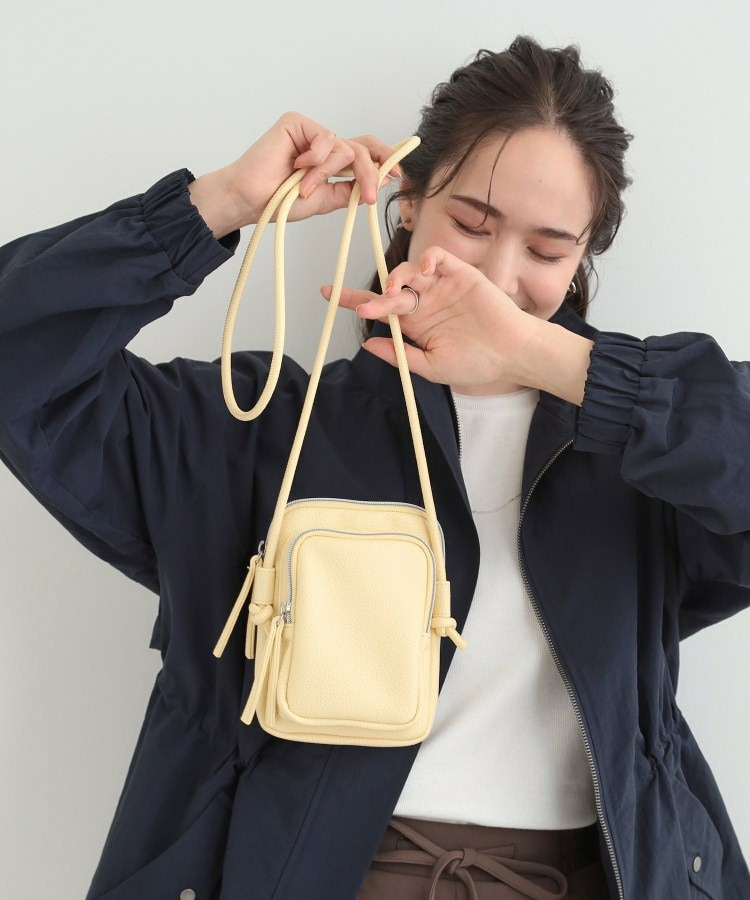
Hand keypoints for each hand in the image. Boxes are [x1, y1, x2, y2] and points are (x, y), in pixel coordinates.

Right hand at [188, 112, 401, 237]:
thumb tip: (382, 179)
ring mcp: (311, 132)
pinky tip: (297, 166)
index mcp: (331, 162)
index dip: (384, 160)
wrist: (252, 201)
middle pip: (362, 148)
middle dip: (370, 173)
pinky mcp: (297, 122)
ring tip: (306, 189)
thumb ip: (350, 189)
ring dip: (327, 174)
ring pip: (344, 148)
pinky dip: (315, 159)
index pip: (365, 153)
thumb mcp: (325, 200)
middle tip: (369, 197)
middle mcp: (323, 145)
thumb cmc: (280, 202)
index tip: (399, 174)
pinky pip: (326, 139)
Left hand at [321, 245, 535, 393]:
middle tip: (366, 308)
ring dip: (396, 278)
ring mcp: (441, 286)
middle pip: (388, 289)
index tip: (328, 294)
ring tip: (394, 294)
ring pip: (409, 271)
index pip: (379, 308)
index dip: (353, 300)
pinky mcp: (460, 274)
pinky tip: (424, 272)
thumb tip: (368, 342)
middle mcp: (424, 302)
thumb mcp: (432, 367)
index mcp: (415, 324)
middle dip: (372, 297)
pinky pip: (437, 258)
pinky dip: (427, 259)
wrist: (511, 355)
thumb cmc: (476, 364)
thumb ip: (400, 355)